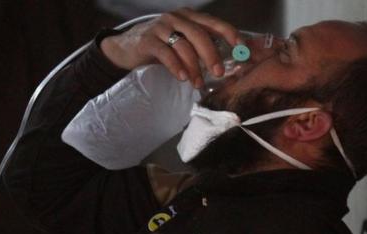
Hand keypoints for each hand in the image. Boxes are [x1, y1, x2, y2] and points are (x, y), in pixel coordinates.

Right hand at [100, 8, 241, 87]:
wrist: (125, 48)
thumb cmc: (159, 47)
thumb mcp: (181, 43)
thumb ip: (199, 48)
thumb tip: (224, 65)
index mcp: (189, 17)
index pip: (213, 23)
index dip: (229, 34)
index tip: (241, 48)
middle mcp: (176, 18)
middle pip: (200, 34)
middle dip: (212, 55)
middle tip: (219, 73)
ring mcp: (161, 27)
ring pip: (183, 45)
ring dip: (194, 67)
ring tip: (198, 83)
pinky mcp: (147, 40)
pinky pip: (165, 53)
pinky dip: (176, 66)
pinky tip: (182, 77)